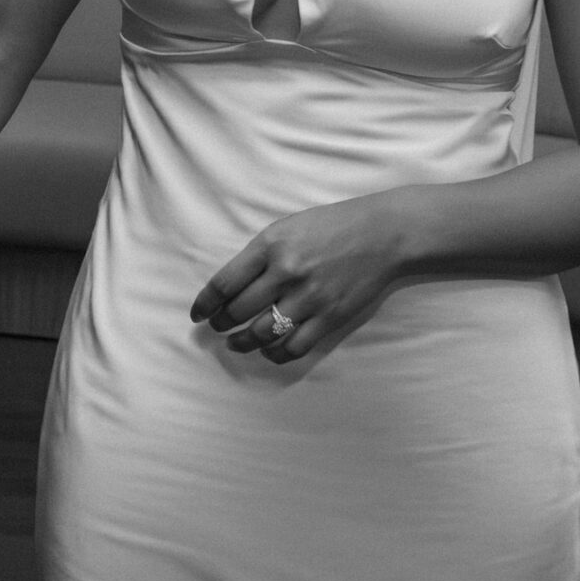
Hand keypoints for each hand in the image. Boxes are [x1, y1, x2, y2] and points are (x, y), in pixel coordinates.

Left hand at [190, 194, 411, 364]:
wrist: (382, 234)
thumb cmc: (330, 226)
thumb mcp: (286, 227)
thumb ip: (258, 255)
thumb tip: (230, 288)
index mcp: (271, 245)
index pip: (224, 282)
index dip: (205, 303)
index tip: (197, 314)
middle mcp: (287, 271)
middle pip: (239, 310)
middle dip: (222, 324)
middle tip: (216, 328)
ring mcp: (309, 297)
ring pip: (263, 333)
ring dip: (243, 342)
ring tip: (235, 343)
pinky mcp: (330, 316)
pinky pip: (294, 346)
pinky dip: (276, 354)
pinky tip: (268, 351)